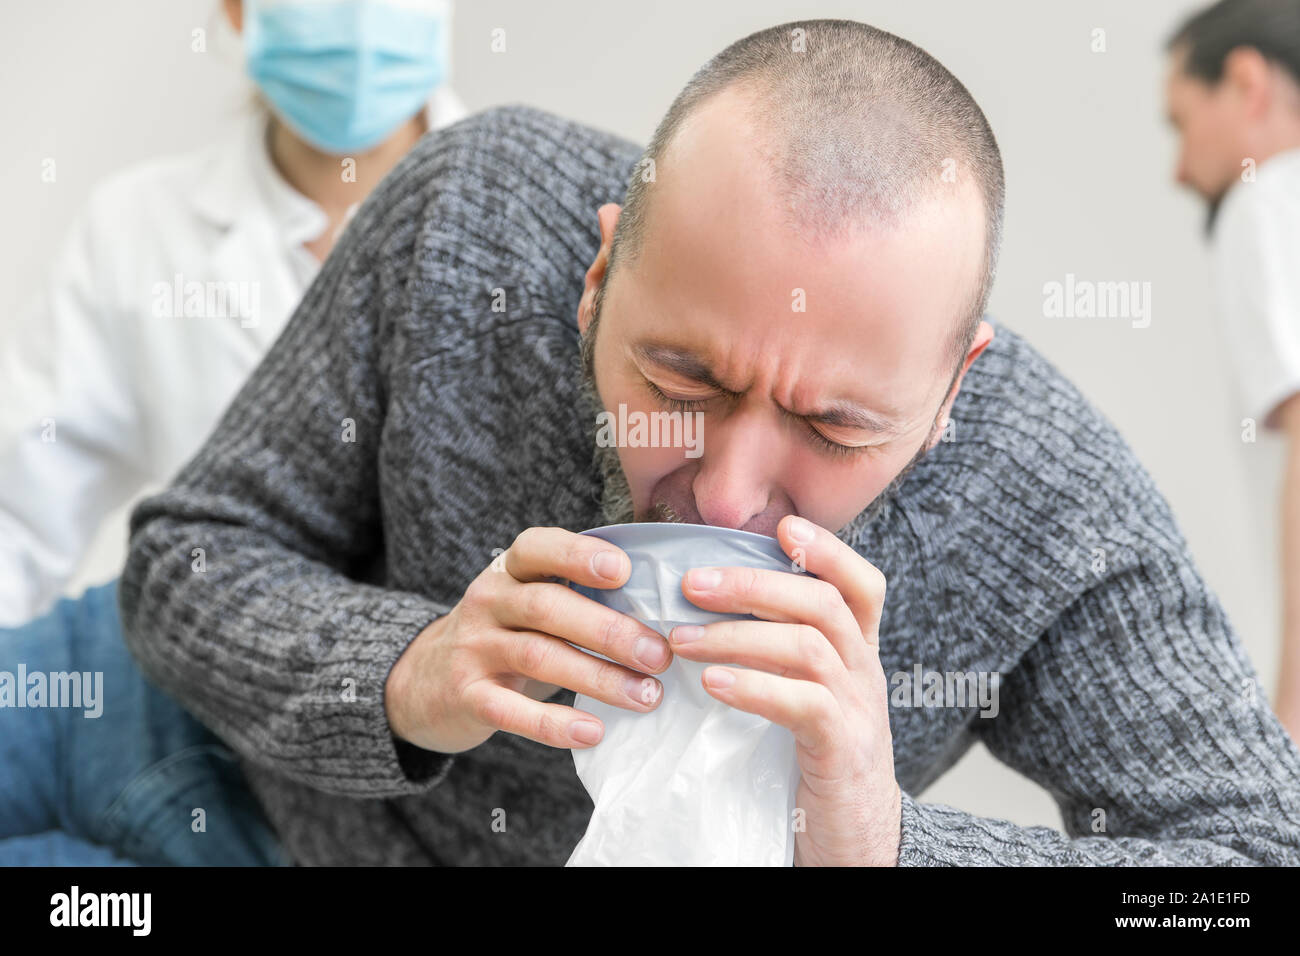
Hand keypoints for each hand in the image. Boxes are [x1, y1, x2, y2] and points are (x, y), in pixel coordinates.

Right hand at [385, 527, 671, 753]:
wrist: (426, 680)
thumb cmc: (509, 634)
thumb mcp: (531, 600)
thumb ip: (580, 594)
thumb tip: (665, 608)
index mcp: (511, 569)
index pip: (539, 548)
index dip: (579, 555)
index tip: (623, 571)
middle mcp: (489, 600)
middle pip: (547, 606)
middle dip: (609, 630)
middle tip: (659, 655)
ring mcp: (474, 648)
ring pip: (538, 657)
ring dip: (598, 677)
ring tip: (646, 696)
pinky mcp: (467, 696)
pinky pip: (511, 711)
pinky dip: (554, 724)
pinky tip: (593, 731)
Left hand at [667, 514, 900, 865]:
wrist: (856, 843)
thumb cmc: (814, 762)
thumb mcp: (804, 696)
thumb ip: (775, 654)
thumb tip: (701, 612)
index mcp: (857, 653)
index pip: (862, 584)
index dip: (829, 549)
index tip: (784, 525)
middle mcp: (865, 672)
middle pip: (823, 602)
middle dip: (754, 583)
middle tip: (691, 583)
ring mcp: (860, 711)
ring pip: (809, 646)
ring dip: (738, 634)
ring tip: (681, 639)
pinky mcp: (844, 751)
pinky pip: (805, 704)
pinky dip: (756, 687)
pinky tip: (713, 685)